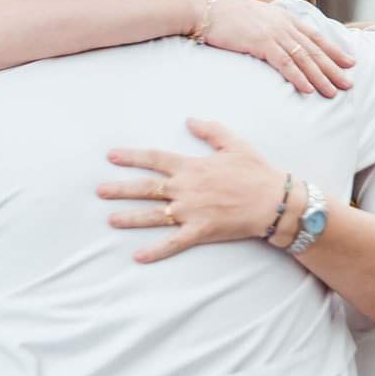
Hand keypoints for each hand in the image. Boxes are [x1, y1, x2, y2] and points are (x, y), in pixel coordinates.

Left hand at [99, 118, 291, 263]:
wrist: (274, 201)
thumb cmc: (257, 171)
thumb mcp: (235, 144)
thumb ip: (211, 131)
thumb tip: (190, 119)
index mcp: (192, 167)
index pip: (155, 158)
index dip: (132, 156)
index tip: (111, 156)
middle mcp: (186, 189)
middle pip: (146, 188)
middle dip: (120, 188)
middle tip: (100, 190)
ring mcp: (190, 212)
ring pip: (153, 215)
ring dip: (130, 217)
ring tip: (110, 219)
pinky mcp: (200, 231)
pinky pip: (173, 243)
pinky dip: (155, 251)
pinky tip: (138, 256)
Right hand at [201, 0, 354, 96]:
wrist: (203, 9)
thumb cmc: (224, 16)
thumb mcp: (254, 18)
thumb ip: (269, 28)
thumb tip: (276, 41)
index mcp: (283, 17)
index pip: (314, 36)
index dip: (333, 50)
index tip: (349, 61)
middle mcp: (283, 24)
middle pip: (314, 49)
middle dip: (334, 67)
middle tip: (349, 83)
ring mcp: (273, 32)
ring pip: (304, 58)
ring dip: (320, 77)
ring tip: (333, 91)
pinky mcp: (261, 42)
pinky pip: (285, 63)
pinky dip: (299, 77)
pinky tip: (308, 88)